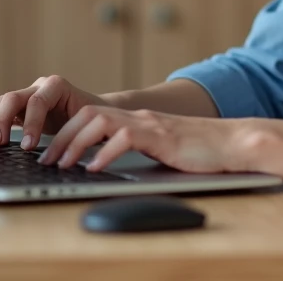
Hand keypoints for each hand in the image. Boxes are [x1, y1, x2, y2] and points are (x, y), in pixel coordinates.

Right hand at [0, 75, 108, 150]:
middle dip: (3, 120)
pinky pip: (1, 111)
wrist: (94, 111)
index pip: (38, 101)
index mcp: (57, 86)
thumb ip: (69, 134)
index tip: (28, 147)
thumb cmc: (91, 118)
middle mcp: (40, 86)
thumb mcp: (83, 124)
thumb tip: (54, 155)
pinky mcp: (20, 107)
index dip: (31, 123)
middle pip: (13, 97)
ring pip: (2, 102)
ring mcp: (28, 94)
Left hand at [37, 106, 260, 174]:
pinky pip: (125, 137)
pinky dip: (105, 152)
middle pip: (87, 114)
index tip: (51, 152)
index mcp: (139, 120)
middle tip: (46, 159)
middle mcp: (141, 117)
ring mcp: (151, 124)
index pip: (92, 116)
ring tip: (63, 163)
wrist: (235, 143)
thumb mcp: (164, 149)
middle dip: (62, 136)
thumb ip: (141, 151)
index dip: (66, 132)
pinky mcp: (161, 136)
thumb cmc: (203, 152)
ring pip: (99, 121)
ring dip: (75, 142)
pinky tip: (95, 168)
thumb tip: (111, 166)